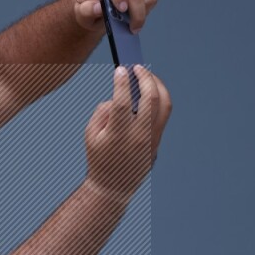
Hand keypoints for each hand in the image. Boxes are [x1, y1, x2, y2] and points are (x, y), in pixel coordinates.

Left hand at [75, 0, 158, 33]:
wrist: (98, 2)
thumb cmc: (90, 8)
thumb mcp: (82, 14)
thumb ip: (87, 11)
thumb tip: (99, 7)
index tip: (122, 11)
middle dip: (136, 14)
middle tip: (133, 28)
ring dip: (144, 12)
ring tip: (135, 21)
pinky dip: (150, 6)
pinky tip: (141, 12)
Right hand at [84, 64, 171, 201]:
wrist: (112, 186)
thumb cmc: (98, 157)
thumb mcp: (90, 134)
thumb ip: (103, 111)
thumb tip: (121, 96)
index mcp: (117, 135)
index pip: (123, 103)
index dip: (122, 84)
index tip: (120, 70)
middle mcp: (138, 137)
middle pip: (151, 99)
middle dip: (146, 78)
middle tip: (137, 68)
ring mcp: (151, 140)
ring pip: (164, 105)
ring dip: (158, 86)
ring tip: (148, 77)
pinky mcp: (157, 142)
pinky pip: (162, 114)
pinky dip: (158, 99)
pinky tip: (149, 92)